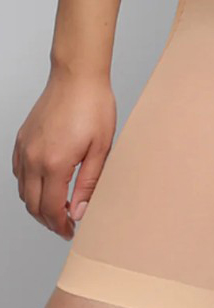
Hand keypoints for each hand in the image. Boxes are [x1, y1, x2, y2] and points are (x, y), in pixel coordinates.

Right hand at [12, 69, 115, 238]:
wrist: (77, 77)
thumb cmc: (94, 106)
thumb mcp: (101, 148)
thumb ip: (89, 183)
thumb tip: (80, 211)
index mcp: (54, 163)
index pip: (51, 208)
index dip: (60, 225)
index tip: (71, 231)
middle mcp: (33, 158)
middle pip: (33, 204)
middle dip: (48, 220)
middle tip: (65, 225)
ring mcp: (24, 148)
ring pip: (23, 190)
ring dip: (37, 204)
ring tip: (57, 209)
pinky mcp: (22, 139)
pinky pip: (18, 172)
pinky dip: (28, 186)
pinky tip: (44, 185)